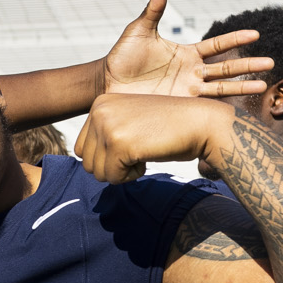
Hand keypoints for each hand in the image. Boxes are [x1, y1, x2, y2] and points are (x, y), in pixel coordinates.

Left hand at [75, 94, 233, 183]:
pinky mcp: (118, 145)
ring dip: (121, 171)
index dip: (107, 155)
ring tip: (144, 151)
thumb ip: (104, 132)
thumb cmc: (169, 127)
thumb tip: (79, 155)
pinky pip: (112, 178)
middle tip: (139, 149)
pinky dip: (131, 176)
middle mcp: (98, 111)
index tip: (133, 142)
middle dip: (112, 165)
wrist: (203, 123)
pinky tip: (148, 156)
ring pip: (96, 172)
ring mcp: (107, 127)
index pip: (81, 147)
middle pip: (86, 161)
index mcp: (99, 104)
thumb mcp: (129, 121)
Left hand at [100, 0, 274, 98]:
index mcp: (186, 53)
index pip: (217, 45)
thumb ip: (152, 11)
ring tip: (264, 85)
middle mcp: (191, 72)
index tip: (256, 34)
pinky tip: (235, 111)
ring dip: (242, 87)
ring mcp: (187, 90)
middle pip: (226, 68)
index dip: (235, 39)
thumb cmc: (121, 57)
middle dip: (248, 65)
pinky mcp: (178, 106)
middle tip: (271, 63)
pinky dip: (219, 107)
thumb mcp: (138, 32)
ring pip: (221, 87)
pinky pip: (202, 106)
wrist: (107, 84)